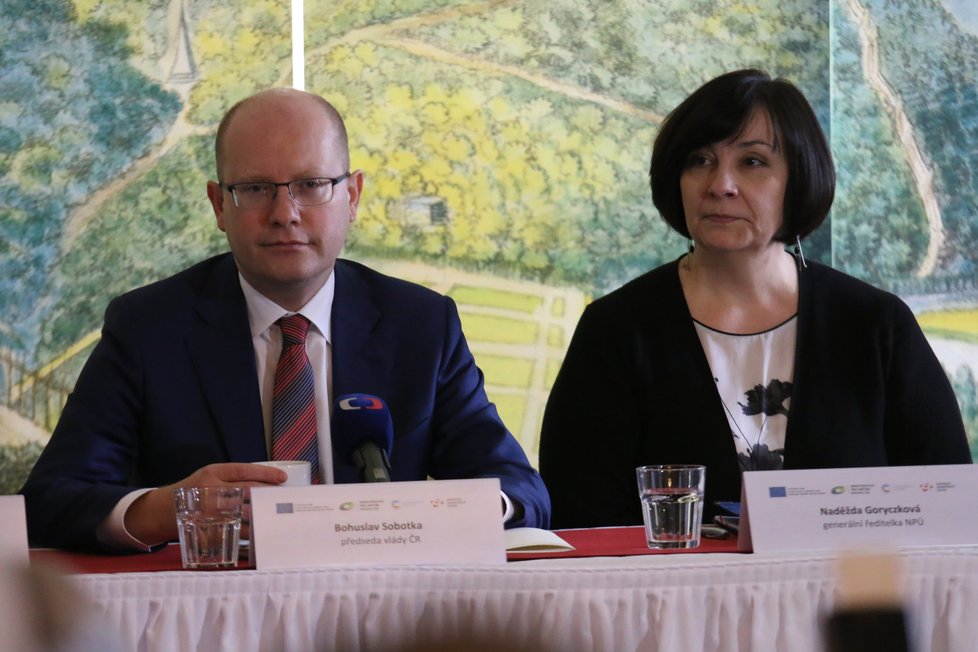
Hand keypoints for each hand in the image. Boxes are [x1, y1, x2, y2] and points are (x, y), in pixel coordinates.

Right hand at [124, 463, 287, 544]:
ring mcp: (209, 511)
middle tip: (283, 498)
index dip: (265, 474)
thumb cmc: (193, 492)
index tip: (282, 479)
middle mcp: (211, 490)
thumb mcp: (208, 476)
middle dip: (267, 495)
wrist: (162, 511)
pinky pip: (234, 532)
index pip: (244, 471)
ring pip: (244, 513)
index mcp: (212, 473)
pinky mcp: (207, 529)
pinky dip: (250, 532)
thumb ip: (232, 479)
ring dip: (262, 515)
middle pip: (247, 491)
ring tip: (277, 515)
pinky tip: (261, 532)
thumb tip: (265, 483)